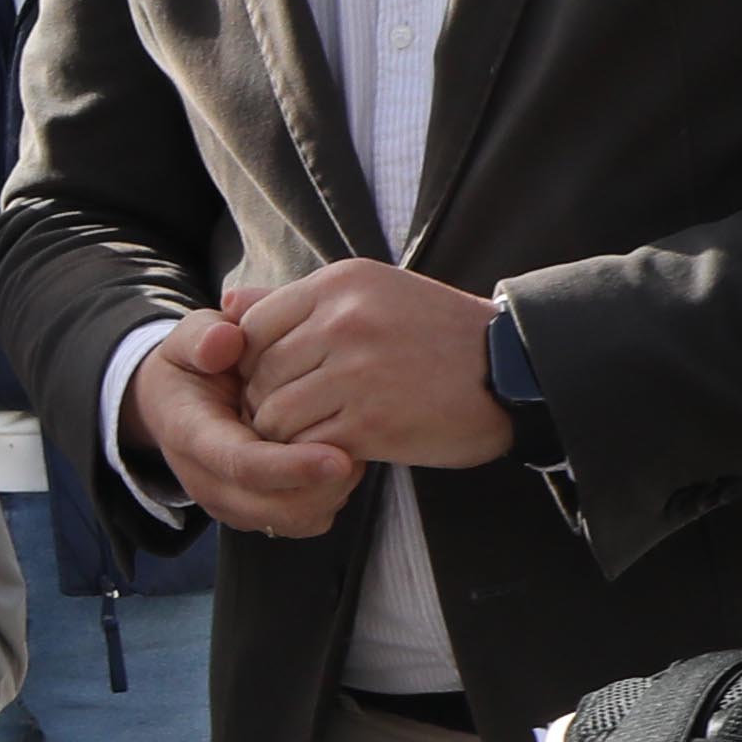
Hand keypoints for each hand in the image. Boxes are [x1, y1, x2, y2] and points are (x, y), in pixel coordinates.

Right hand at [131, 314, 361, 541]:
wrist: (173, 403)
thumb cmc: (191, 366)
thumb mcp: (188, 338)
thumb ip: (203, 337)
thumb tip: (227, 341)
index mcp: (191, 436)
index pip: (241, 464)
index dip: (291, 466)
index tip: (339, 457)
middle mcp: (207, 481)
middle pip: (274, 506)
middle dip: (325, 485)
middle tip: (360, 444)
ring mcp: (231, 503)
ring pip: (295, 519)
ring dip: (330, 490)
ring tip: (346, 445)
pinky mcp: (255, 513)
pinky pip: (304, 521)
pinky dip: (328, 496)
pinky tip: (334, 460)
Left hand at [228, 262, 516, 468]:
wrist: (513, 371)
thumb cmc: (440, 336)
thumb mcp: (372, 295)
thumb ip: (296, 302)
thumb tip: (228, 305)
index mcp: (340, 284)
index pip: (254, 327)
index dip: (255, 364)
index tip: (281, 382)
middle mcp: (342, 320)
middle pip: (259, 374)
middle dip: (267, 404)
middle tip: (299, 419)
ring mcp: (355, 371)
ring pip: (274, 415)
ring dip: (287, 437)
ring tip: (317, 438)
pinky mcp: (370, 421)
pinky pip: (305, 446)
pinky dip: (312, 457)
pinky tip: (341, 453)